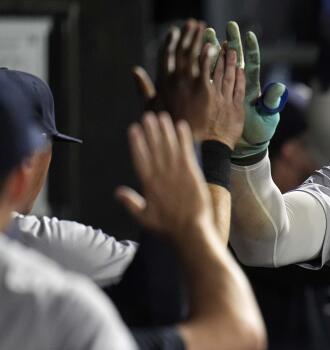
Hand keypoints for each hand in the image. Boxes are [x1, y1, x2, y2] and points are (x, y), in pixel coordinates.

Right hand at [116, 112, 213, 237]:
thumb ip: (130, 202)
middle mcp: (161, 175)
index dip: (136, 143)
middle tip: (148, 116)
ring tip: (162, 117)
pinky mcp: (192, 173)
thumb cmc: (168, 228)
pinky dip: (183, 138)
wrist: (191, 232)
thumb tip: (117, 192)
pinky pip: (186, 151)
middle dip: (150, 131)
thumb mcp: (144, 218)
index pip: (140, 158)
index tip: (133, 129)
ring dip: (165, 130)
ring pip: (169, 146)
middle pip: (154, 148)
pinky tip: (181, 126)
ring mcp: (177, 173)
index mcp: (149, 184)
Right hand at [132, 19, 218, 139]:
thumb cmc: (172, 130)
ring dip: (201, 40)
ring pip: (197, 57)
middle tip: (194, 23)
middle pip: (182, 52)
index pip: (165, 56)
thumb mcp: (152, 109)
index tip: (175, 31)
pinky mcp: (209, 92)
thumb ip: (144, 88)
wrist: (194, 147)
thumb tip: (134, 71)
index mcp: (162, 84)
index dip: (170, 42)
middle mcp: (176, 82)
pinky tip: (215, 45)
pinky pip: (211, 68)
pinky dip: (212, 55)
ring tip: (206, 29)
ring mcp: (192, 86)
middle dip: (188, 35)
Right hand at [205, 22, 287, 159]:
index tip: (249, 35)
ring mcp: (226, 91)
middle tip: (228, 26)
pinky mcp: (215, 97)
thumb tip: (280, 87)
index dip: (250, 50)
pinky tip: (198, 54)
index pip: (252, 64)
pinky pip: (209, 79)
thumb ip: (271, 101)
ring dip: (216, 50)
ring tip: (209, 33)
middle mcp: (240, 86)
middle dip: (232, 43)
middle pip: (236, 60)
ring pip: (220, 66)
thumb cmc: (258, 133)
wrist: (245, 149)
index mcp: (252, 88)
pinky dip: (205, 66)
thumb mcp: (267, 117)